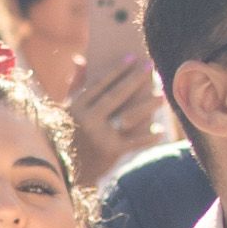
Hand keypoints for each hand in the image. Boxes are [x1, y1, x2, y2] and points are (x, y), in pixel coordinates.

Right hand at [66, 53, 161, 170]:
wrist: (65, 169)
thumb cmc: (68, 132)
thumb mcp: (68, 108)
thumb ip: (76, 84)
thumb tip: (79, 58)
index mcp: (77, 106)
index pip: (100, 83)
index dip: (117, 70)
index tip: (132, 57)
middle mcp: (88, 119)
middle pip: (115, 96)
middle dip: (134, 80)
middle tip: (150, 66)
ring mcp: (99, 136)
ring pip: (127, 117)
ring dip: (146, 107)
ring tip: (161, 96)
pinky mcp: (110, 152)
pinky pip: (133, 142)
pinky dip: (147, 138)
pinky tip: (160, 131)